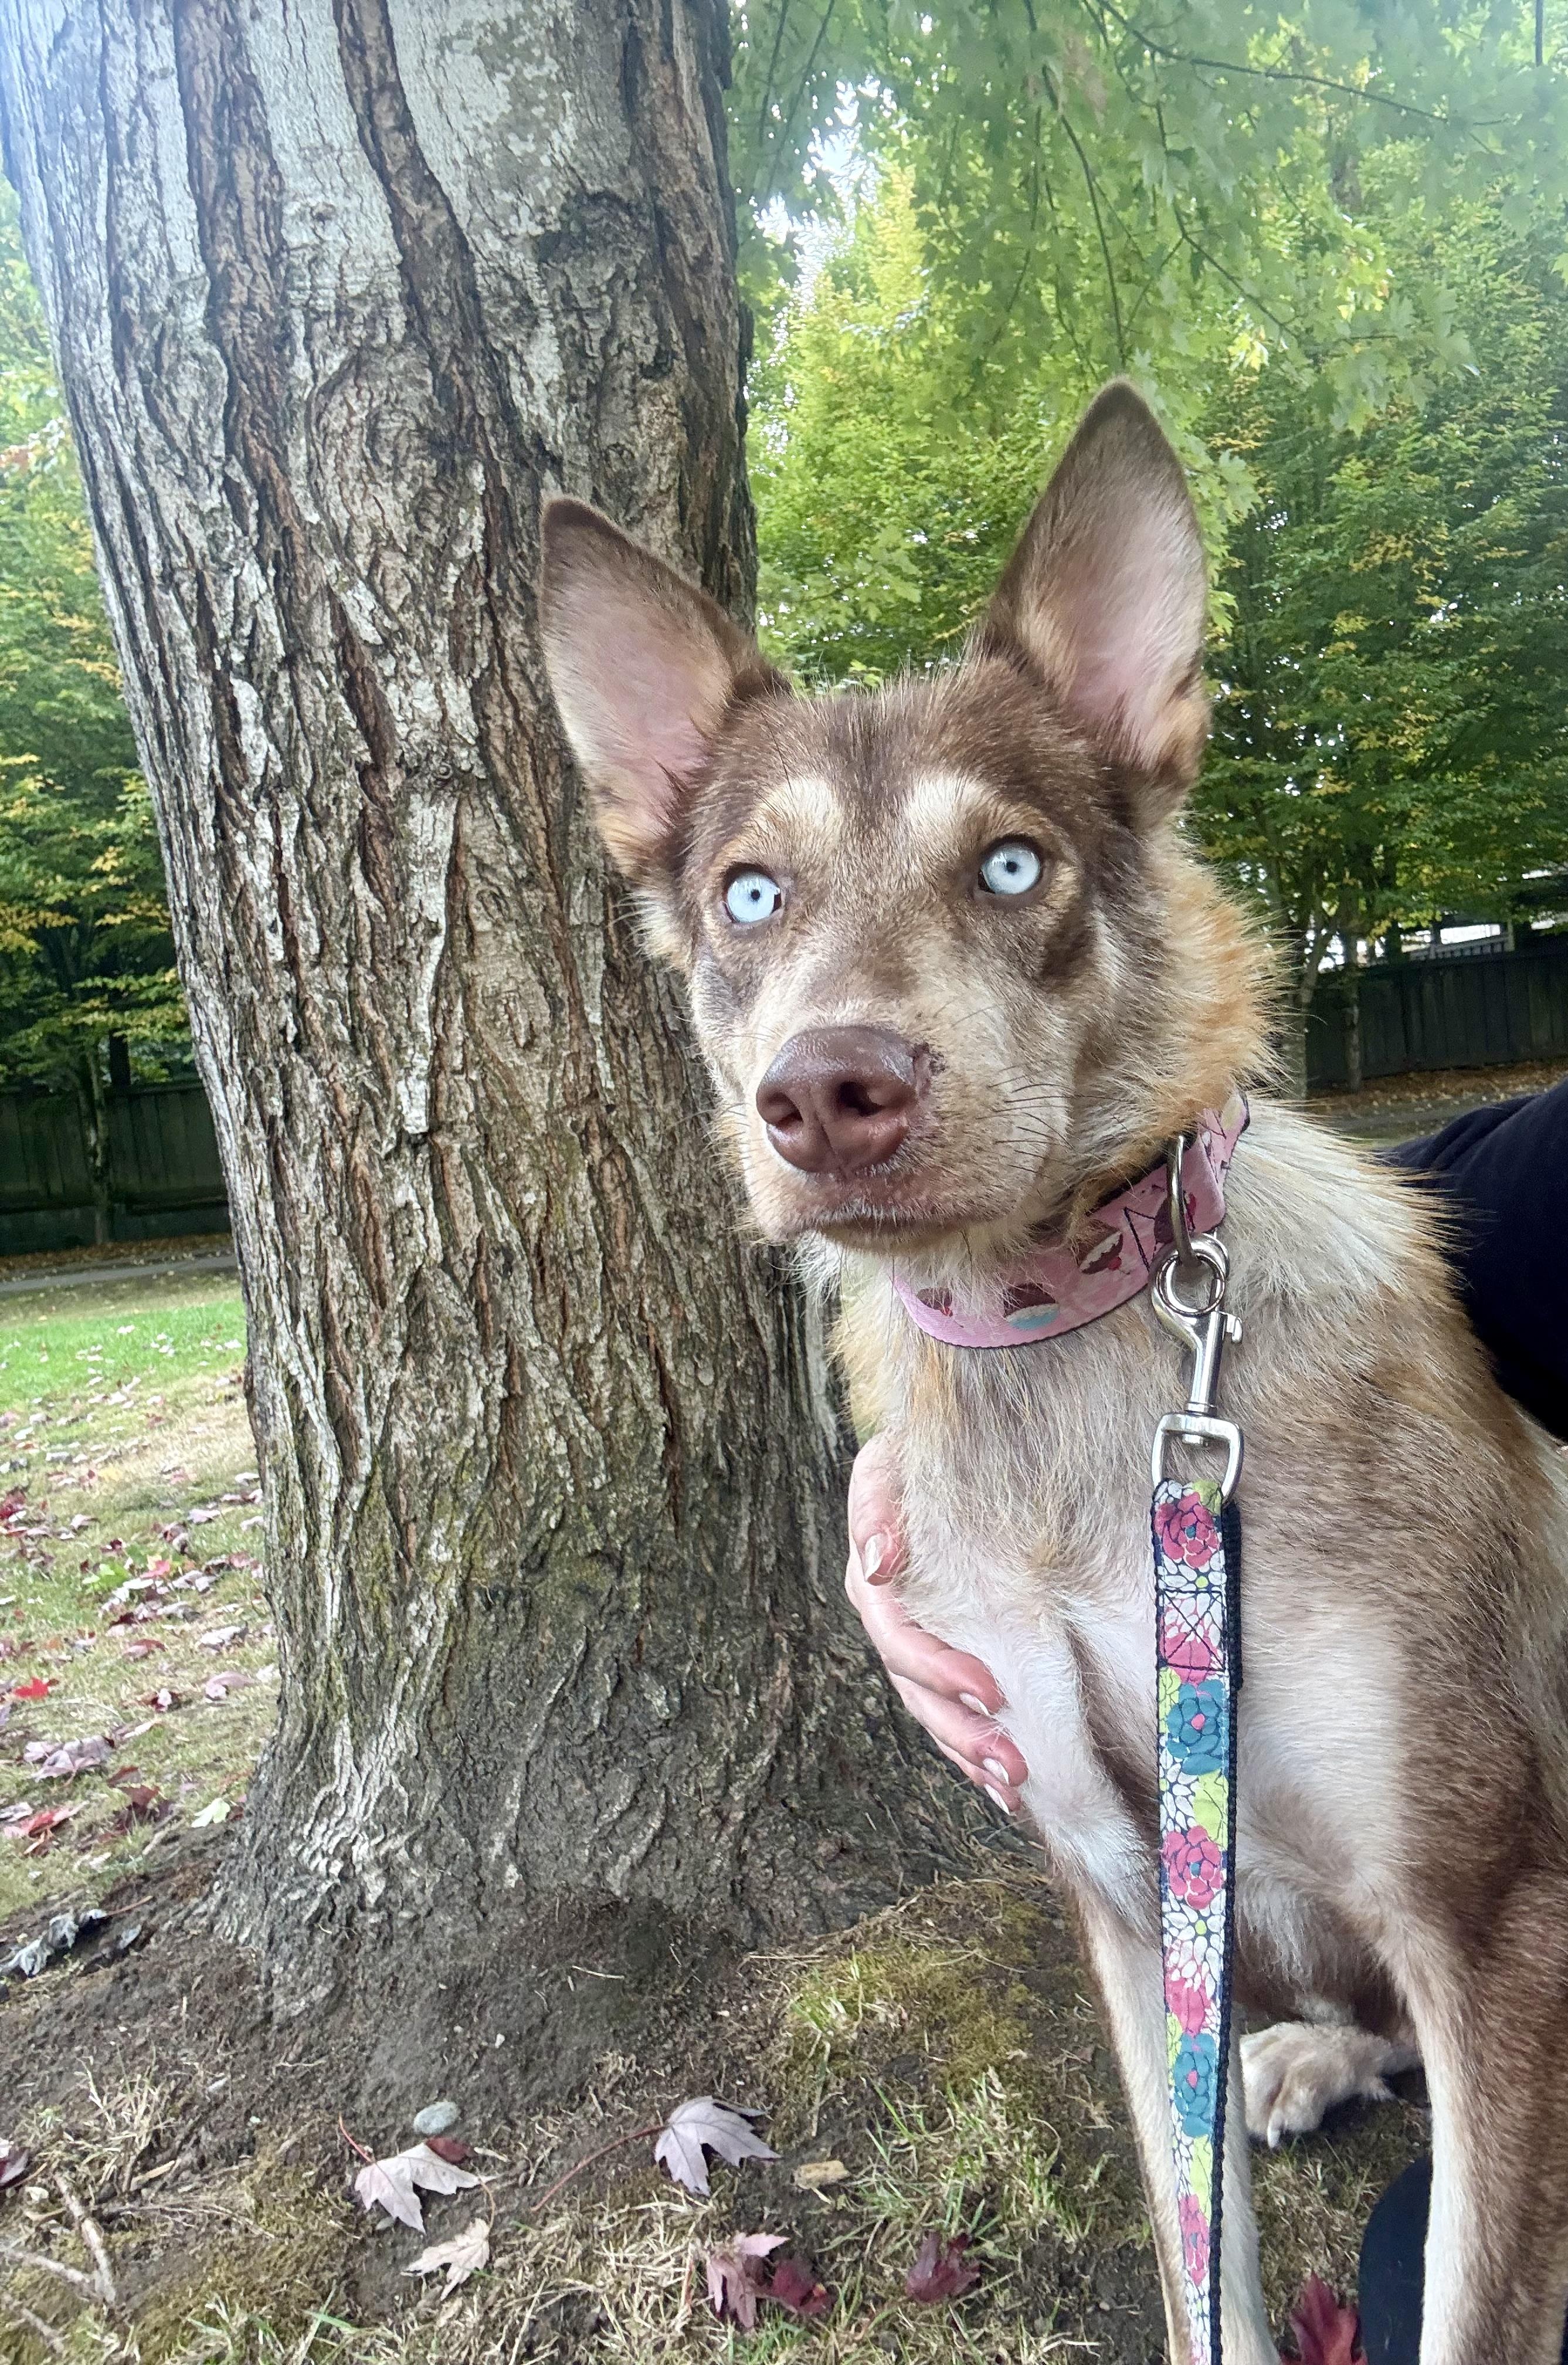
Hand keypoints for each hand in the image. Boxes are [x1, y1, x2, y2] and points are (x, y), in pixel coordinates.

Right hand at [846, 1432, 1027, 1813]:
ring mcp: (912, 1642)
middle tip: (1013, 1760)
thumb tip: (878, 1561)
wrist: (941, 1460)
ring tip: (1015, 1783)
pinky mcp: (939, 1658)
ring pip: (931, 1711)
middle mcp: (888, 1617)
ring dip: (969, 1752)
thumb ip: (879, 1506)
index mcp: (873, 1577)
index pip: (897, 1633)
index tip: (988, 1688)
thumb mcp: (891, 1463)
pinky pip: (948, 1715)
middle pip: (915, 1688)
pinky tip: (1005, 1789)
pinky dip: (972, 1753)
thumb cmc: (922, 1457)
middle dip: (961, 1729)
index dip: (936, 1666)